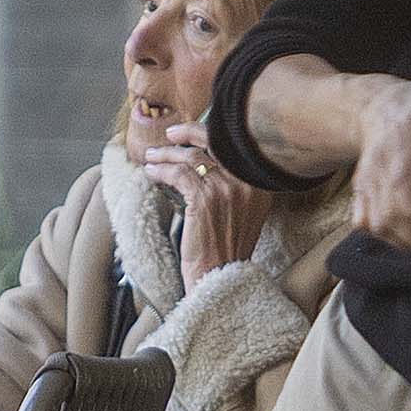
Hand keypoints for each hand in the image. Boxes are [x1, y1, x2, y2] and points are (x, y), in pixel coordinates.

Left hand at [138, 138, 271, 283]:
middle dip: (189, 133)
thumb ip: (235, 187)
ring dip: (167, 154)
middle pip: (215, 143)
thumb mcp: (242, 213)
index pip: (234, 148)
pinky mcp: (205, 198)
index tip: (192, 133)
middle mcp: (247, 182)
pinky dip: (161, 171)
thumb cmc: (226, 250)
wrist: (221, 277)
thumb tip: (208, 165)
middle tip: (171, 134)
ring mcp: (227, 188)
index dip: (210, 135)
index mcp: (260, 184)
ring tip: (152, 156)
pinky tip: (151, 172)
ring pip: (192, 157)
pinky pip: (178, 174)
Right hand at [348, 78, 410, 259]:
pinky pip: (364, 223)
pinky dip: (385, 238)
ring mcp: (367, 181)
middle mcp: (379, 165)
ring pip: (376, 223)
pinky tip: (406, 240)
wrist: (374, 107)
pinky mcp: (361, 192)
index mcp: (402, 142)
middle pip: (389, 214)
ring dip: (404, 243)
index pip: (401, 185)